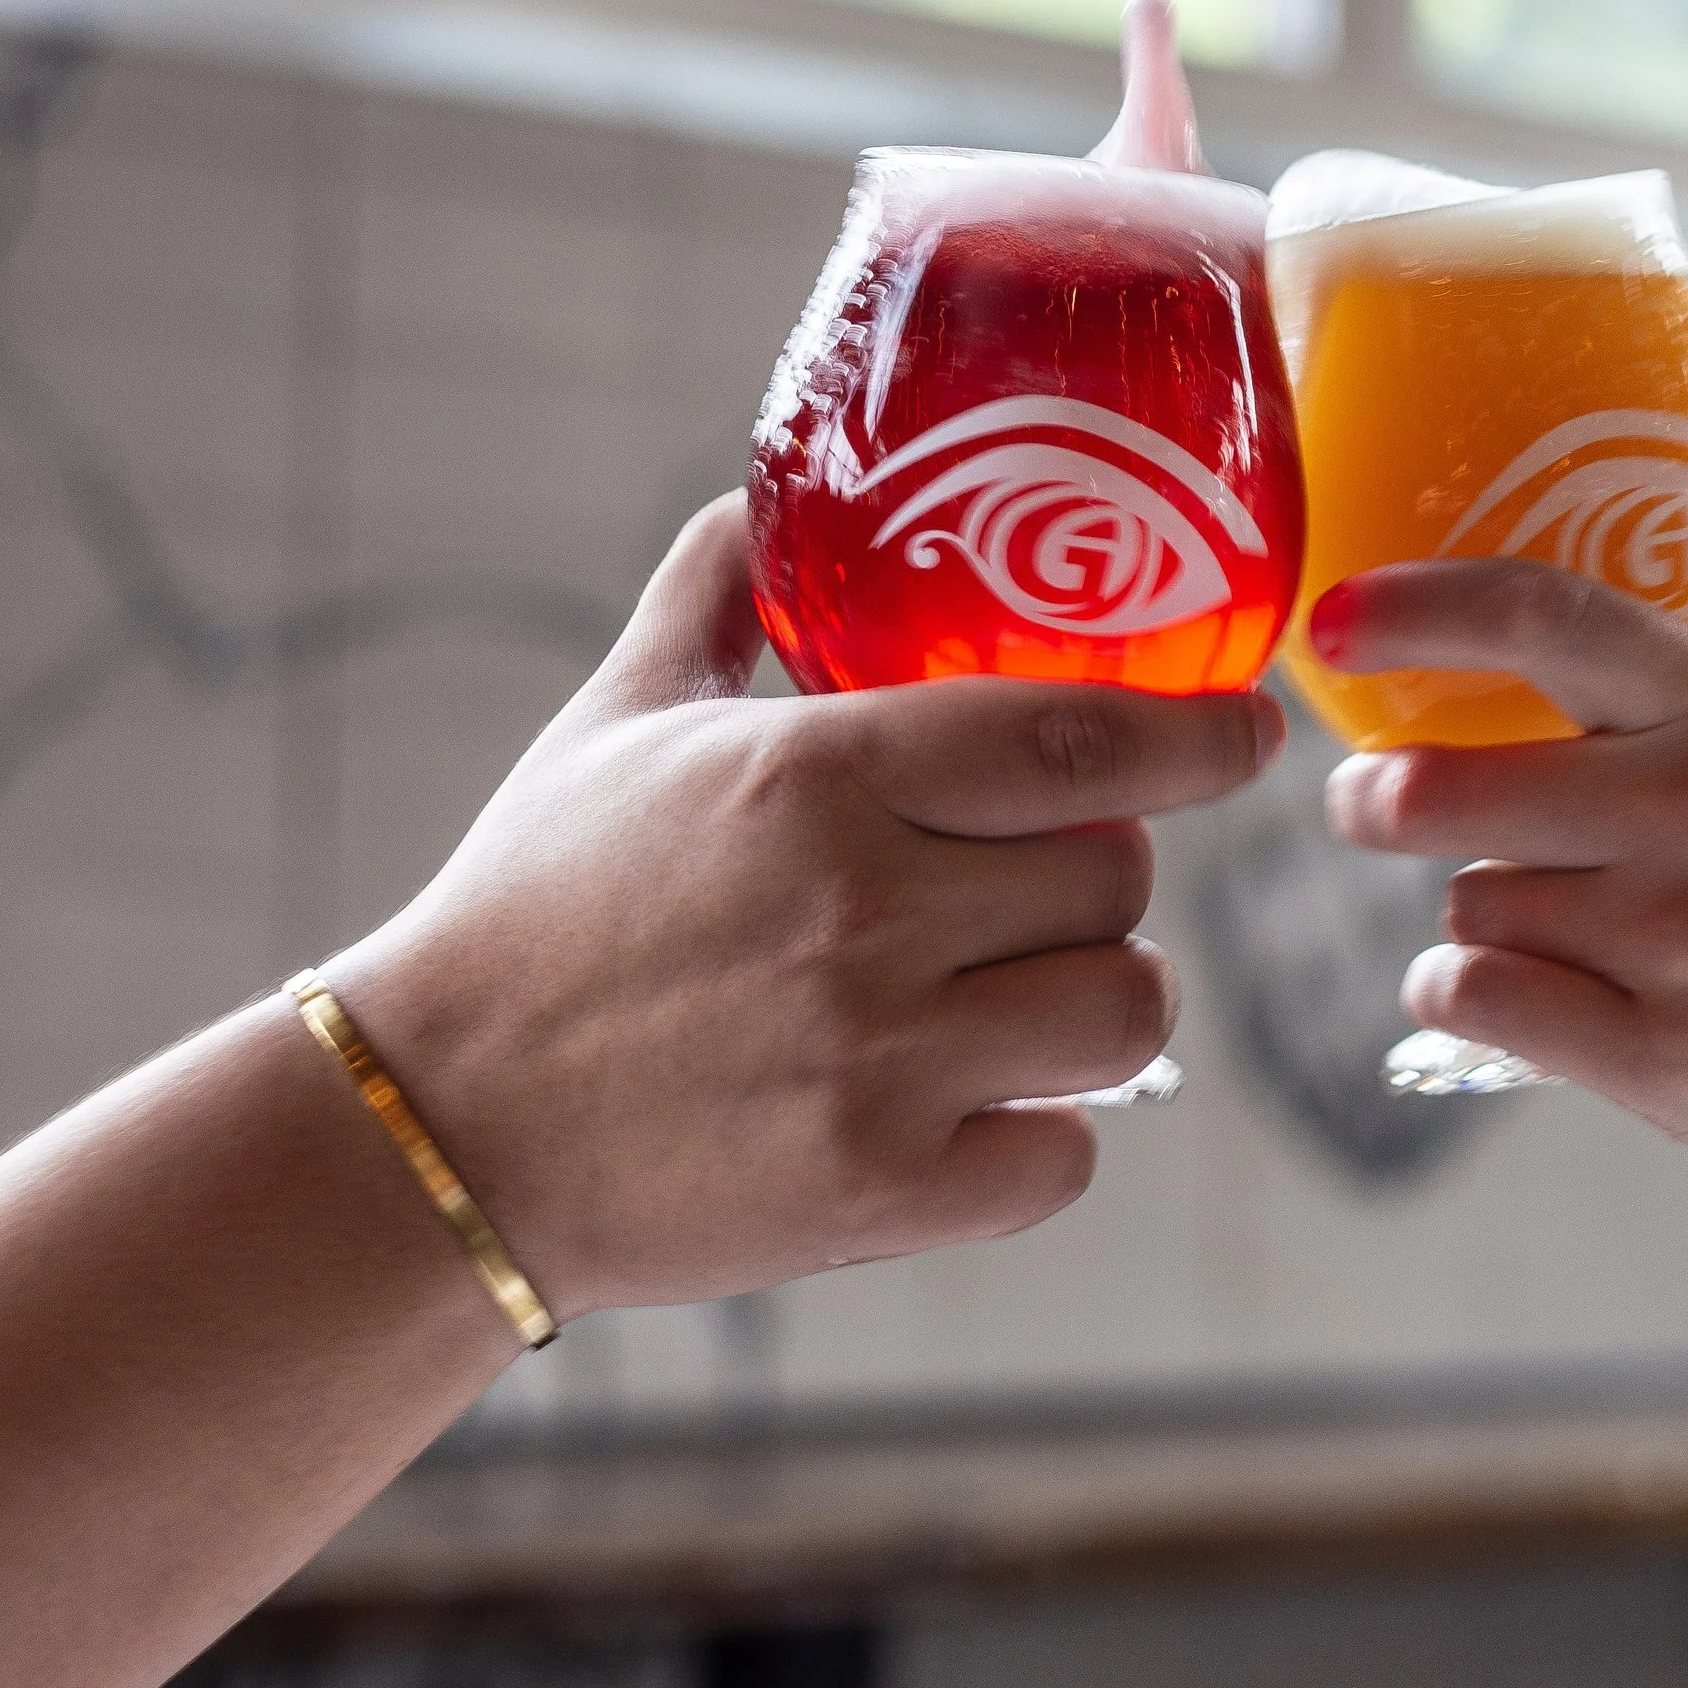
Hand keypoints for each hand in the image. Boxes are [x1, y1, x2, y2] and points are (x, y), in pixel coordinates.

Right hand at [335, 496, 1280, 1315]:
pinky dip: (1035, 1136)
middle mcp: (866, 913)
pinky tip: (964, 1107)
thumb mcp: (615, 725)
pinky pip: (1064, 1155)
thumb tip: (768, 495)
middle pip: (1116, 877)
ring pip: (1122, 1011)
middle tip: (1036, 884)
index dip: (1194, 737)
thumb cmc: (533, 909)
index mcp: (817, 778)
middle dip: (1099, 876)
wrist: (442, 1126)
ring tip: (1017, 993)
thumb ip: (716, 599)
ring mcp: (882, 1061)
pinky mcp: (881, 1192)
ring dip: (1091, 1000)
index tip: (1245, 735)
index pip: (1076, 734)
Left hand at [1314, 542, 1687, 1207]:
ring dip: (1478, 910)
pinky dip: (1470, 996)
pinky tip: (1511, 992)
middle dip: (1379, 796)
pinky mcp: (1669, 1065)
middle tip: (1373, 799)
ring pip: (1470, 902)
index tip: (1336, 618)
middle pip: (1447, 785)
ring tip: (1553, 920)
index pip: (1544, 615)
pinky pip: (1485, 1002)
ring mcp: (1682, 946)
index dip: (1415, 607)